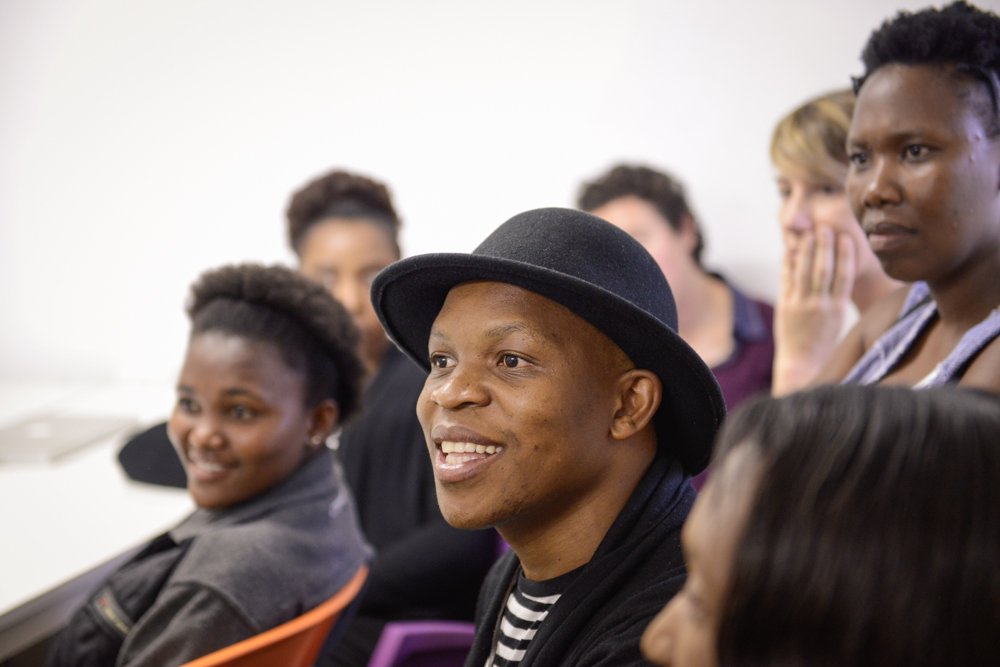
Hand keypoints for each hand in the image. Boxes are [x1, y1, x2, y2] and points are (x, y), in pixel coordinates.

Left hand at [772, 228, 855, 394]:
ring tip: (809, 234)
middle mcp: (820, 306)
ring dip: (807, 251)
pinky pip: (787, 280)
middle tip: (826, 228)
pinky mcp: (785, 306)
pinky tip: (791, 250)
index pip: (844, 277)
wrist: (802, 361)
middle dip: (825, 247)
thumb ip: (837, 296)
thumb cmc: (823, 339)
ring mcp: (801, 305)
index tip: (846, 238)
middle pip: (824, 270)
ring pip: (804, 273)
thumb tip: (840, 269)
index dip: (845, 256)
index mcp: (838, 309)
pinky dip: (789, 264)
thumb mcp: (838, 319)